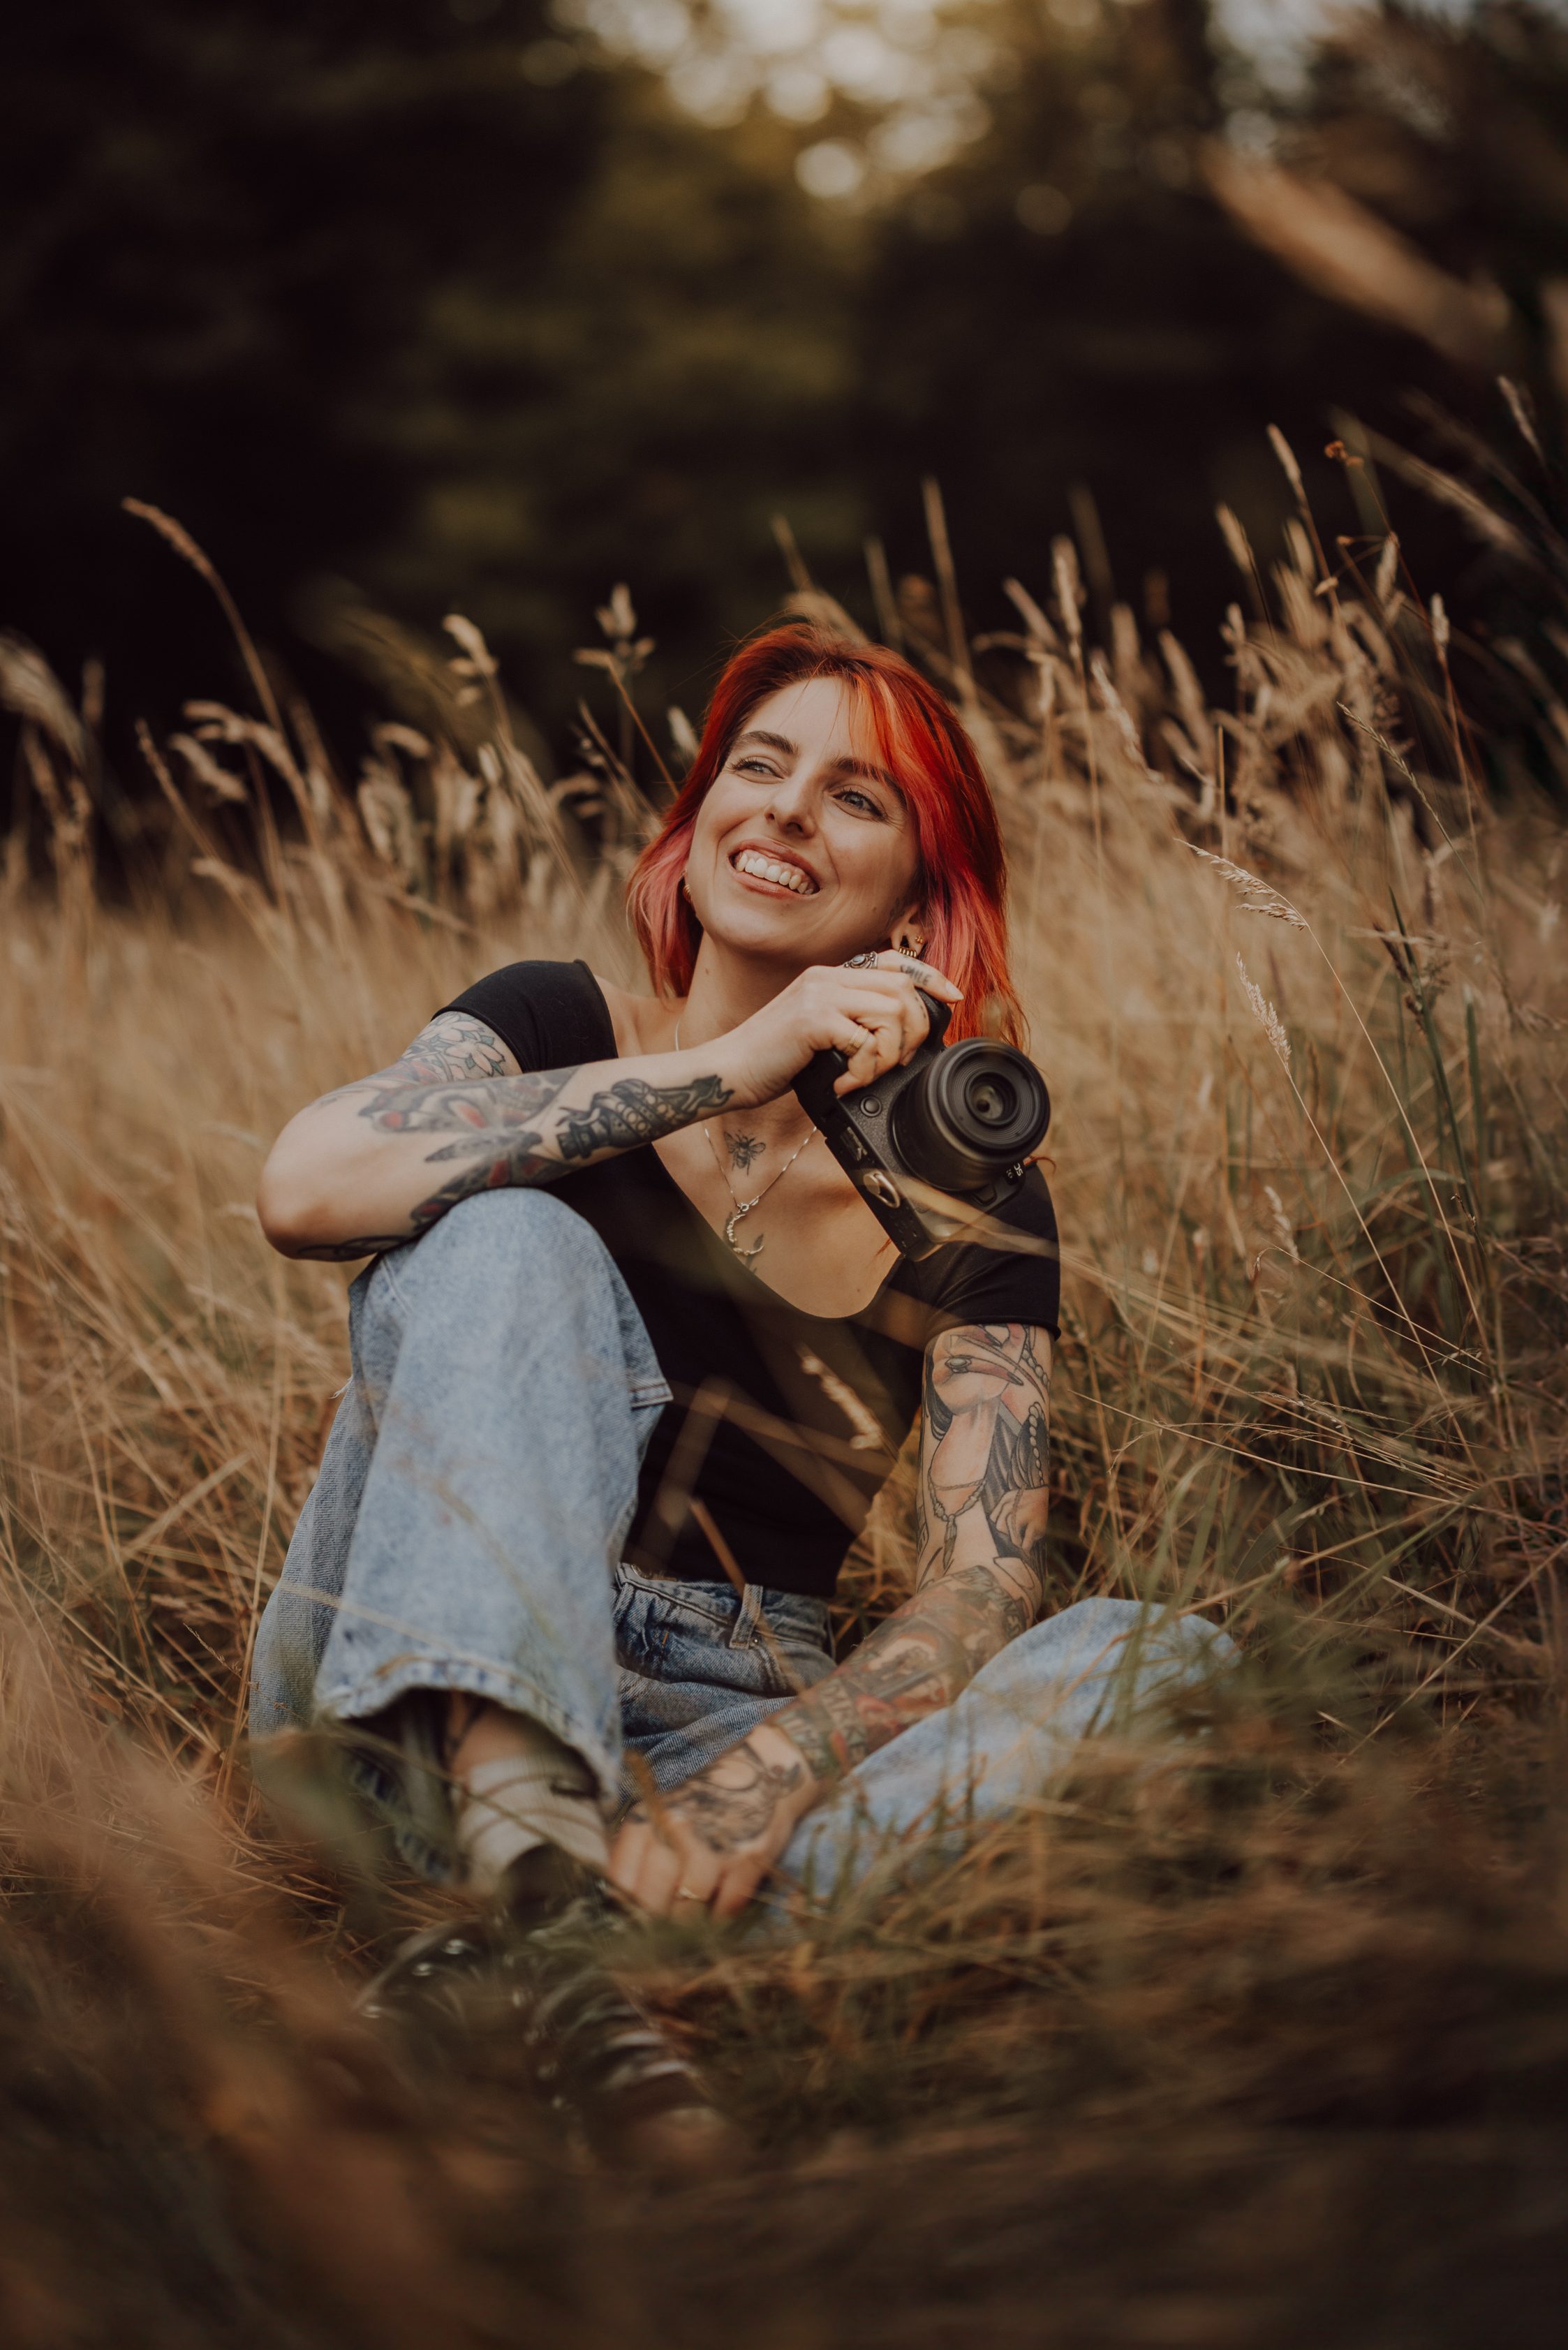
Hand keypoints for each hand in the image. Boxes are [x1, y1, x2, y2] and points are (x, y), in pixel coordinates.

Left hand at [606, 1721, 814, 1918]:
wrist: (762, 1759)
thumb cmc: (704, 1786)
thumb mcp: (660, 1801)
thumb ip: (639, 1842)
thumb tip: (619, 1893)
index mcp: (649, 1815)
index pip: (622, 1878)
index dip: (622, 1908)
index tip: (626, 1923)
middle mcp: (677, 1830)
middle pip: (652, 1899)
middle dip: (651, 1924)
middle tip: (655, 1937)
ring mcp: (714, 1844)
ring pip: (689, 1908)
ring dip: (686, 1926)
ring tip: (686, 1929)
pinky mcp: (749, 1856)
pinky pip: (728, 1906)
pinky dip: (720, 1918)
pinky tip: (716, 1916)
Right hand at [713, 952, 962, 1109]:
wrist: (727, 1070)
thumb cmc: (772, 1059)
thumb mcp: (817, 1031)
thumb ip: (850, 1020)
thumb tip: (898, 1034)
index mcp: (830, 976)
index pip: (893, 962)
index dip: (930, 976)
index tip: (952, 997)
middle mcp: (827, 977)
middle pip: (903, 989)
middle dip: (915, 1030)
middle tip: (897, 1062)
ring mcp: (819, 995)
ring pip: (892, 1013)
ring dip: (890, 1054)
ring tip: (865, 1074)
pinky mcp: (813, 1020)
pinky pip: (866, 1042)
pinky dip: (864, 1071)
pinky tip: (844, 1083)